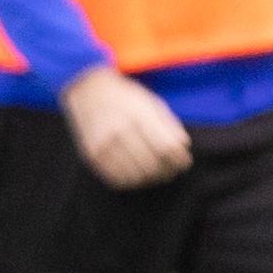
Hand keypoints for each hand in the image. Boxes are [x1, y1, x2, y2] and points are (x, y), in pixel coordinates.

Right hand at [61, 65, 190, 187]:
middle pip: (152, 165)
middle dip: (167, 172)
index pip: (167, 148)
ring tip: (156, 174)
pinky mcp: (92, 155)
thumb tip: (182, 149)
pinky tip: (137, 174)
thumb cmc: (126, 98)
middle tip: (171, 171)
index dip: (180, 160)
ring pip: (135, 177)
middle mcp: (119, 130)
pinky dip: (131, 181)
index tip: (184, 162)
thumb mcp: (152, 103)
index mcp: (138, 115)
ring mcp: (103, 145)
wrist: (88, 91)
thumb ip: (169, 126)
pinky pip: (117, 179)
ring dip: (150, 180)